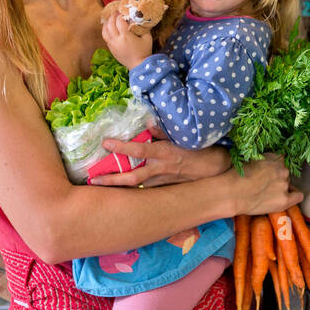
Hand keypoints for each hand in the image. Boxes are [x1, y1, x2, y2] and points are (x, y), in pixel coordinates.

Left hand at [90, 133, 229, 186]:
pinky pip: (147, 187)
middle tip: (92, 181)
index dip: (121, 147)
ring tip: (102, 185)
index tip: (105, 143)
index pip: (138, 150)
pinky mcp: (166, 186)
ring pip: (137, 185)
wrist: (217, 169)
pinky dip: (134, 187)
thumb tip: (147, 123)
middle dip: (111, 180)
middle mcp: (160, 169)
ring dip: (119, 185)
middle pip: (131, 177)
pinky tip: (123, 187)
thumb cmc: (202, 148)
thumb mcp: (184, 135)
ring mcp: (163, 180)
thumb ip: (164, 129)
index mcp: (164, 153)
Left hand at [101, 11, 151, 67]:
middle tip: (116, 12)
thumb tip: (140, 20)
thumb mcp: (147, 38)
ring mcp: (113, 45)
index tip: (122, 11)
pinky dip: (106, 32)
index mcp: (126, 36)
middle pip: (110, 24)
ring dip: (106, 24)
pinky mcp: (111, 50)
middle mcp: (117, 40)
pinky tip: (109, 29)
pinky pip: (106, 38)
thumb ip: (143, 28)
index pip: (119, 21)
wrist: (139, 66)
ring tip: (110, 20)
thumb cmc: (145, 52)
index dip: (120, 15)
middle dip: (112, 16)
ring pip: (104, 31)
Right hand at [227, 154, 303, 218]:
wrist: (231, 193)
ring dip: (281, 187)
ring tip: (267, 194)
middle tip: (264, 184)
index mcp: (275, 157)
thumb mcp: (249, 159)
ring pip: (288, 184)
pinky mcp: (284, 200)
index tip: (268, 172)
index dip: (274, 167)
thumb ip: (262, 159)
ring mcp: (284, 184)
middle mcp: (283, 169)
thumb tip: (263, 162)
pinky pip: (298, 196)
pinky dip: (293, 197)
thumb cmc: (234, 175)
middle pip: (285, 173)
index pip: (281, 159)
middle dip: (277, 177)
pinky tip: (284, 198)